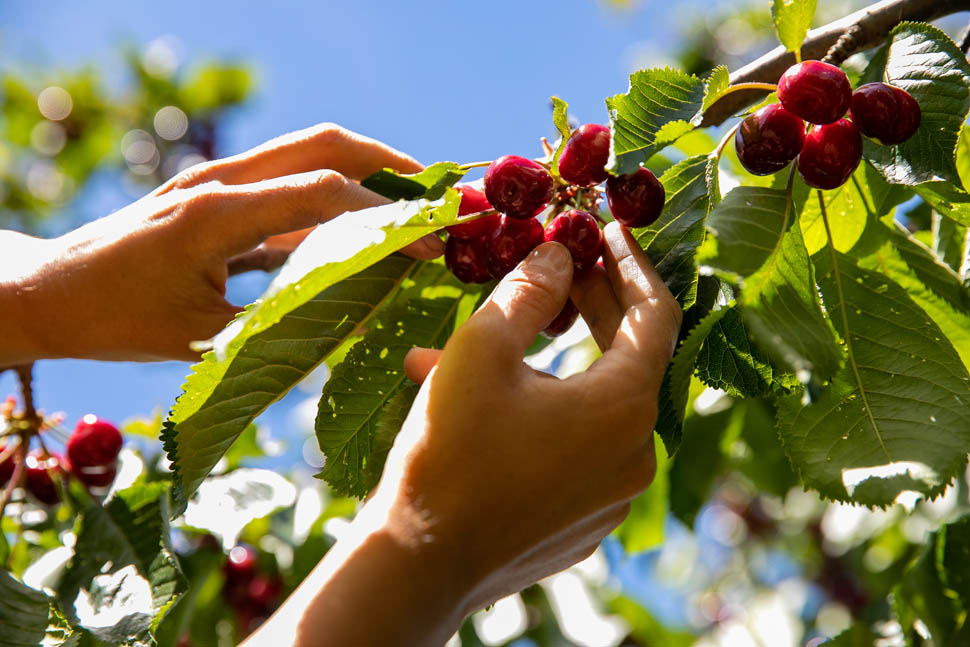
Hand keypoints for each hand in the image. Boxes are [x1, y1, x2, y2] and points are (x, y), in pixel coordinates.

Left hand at [0, 123, 440, 363]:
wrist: (47, 293)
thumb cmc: (116, 322)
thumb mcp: (204, 340)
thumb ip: (282, 330)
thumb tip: (358, 329)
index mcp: (214, 215)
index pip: (322, 193)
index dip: (384, 216)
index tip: (427, 244)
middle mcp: (217, 182)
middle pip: (322, 143)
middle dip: (388, 163)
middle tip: (436, 193)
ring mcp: (213, 180)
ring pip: (305, 151)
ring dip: (362, 170)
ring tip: (408, 202)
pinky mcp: (211, 193)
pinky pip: (284, 180)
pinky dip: (328, 194)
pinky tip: (353, 226)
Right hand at [249, 222, 681, 645]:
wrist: (419, 564)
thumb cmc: (449, 451)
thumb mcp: (482, 349)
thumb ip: (530, 290)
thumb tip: (560, 253)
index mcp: (624, 407)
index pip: (656, 315)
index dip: (634, 265)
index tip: (609, 231)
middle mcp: (635, 455)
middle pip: (627, 360)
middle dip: (592, 308)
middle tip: (561, 269)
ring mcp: (611, 496)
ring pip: (588, 406)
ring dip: (545, 367)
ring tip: (478, 345)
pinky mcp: (584, 523)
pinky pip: (573, 450)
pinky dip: (539, 415)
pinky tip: (482, 405)